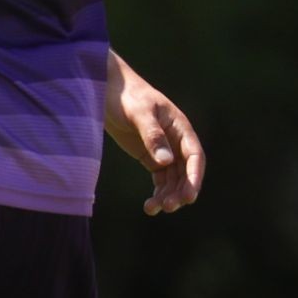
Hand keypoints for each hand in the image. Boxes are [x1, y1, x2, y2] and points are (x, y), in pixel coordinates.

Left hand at [103, 52, 205, 215]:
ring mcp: (163, 149)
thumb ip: (152, 134)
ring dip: (167, 195)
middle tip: (168, 207)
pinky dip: (158, 192)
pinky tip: (150, 205)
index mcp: (180, 127)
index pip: (195, 156)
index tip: (189, 196)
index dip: (195, 177)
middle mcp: (176, 140)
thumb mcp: (138, 111)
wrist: (102, 88)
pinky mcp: (149, 155)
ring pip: (173, 179)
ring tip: (153, 209)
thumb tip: (166, 162)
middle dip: (179, 191)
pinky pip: (160, 178)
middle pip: (185, 172)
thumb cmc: (124, 94)